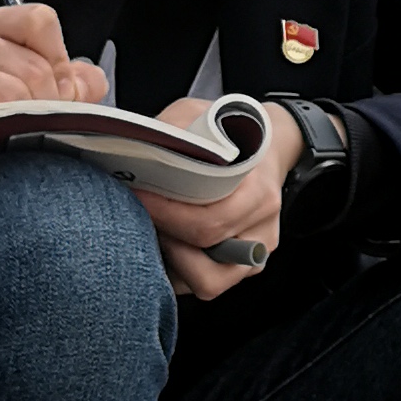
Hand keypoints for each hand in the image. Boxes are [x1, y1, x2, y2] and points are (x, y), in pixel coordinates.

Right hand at [0, 4, 107, 164]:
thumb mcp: (24, 83)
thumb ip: (67, 79)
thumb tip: (90, 82)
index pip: (40, 21)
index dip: (60, 60)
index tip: (57, 89)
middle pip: (34, 67)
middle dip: (49, 105)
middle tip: (40, 124)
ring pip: (12, 96)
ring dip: (26, 124)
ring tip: (15, 135)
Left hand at [148, 103, 301, 303]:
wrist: (268, 148)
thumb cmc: (231, 135)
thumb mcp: (202, 116)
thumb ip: (172, 133)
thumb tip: (132, 152)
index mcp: (259, 194)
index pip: (208, 223)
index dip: (165, 215)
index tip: (136, 196)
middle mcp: (262, 232)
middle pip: (205, 260)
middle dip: (163, 239)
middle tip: (137, 215)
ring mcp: (255, 255)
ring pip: (207, 283)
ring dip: (173, 263)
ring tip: (154, 230)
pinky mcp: (243, 267)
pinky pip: (205, 283)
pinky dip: (179, 270)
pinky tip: (165, 242)